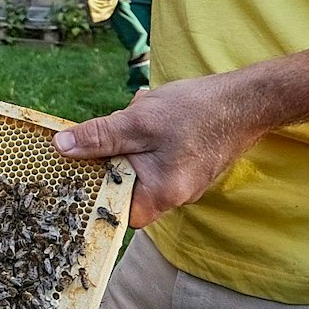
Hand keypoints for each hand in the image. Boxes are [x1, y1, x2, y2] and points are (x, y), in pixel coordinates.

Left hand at [52, 73, 265, 228]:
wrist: (247, 99)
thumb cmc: (195, 111)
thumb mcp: (137, 121)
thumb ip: (98, 137)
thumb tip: (61, 148)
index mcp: (160, 195)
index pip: (114, 209)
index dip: (93, 188)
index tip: (78, 164)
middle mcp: (174, 196)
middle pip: (123, 182)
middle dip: (115, 150)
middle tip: (120, 122)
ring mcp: (183, 181)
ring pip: (138, 161)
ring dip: (132, 134)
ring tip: (144, 110)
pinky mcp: (188, 164)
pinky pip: (154, 152)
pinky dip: (148, 131)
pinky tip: (156, 110)